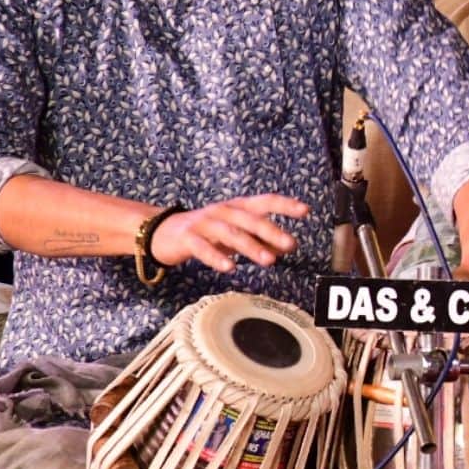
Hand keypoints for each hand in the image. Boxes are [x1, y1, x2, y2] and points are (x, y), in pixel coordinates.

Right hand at [151, 194, 308, 272]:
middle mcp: (223, 211)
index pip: (264, 201)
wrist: (163, 232)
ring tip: (269, 260)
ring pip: (230, 233)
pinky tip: (229, 267)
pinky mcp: (187, 238)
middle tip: (291, 244)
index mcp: (238, 207)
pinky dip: (217, 257)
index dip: (284, 205)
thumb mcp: (236, 233)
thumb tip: (288, 247)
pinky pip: (202, 247)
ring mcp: (204, 223)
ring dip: (251, 246)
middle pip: (250, 219)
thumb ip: (261, 238)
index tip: (305, 211)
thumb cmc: (208, 232)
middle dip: (272, 231)